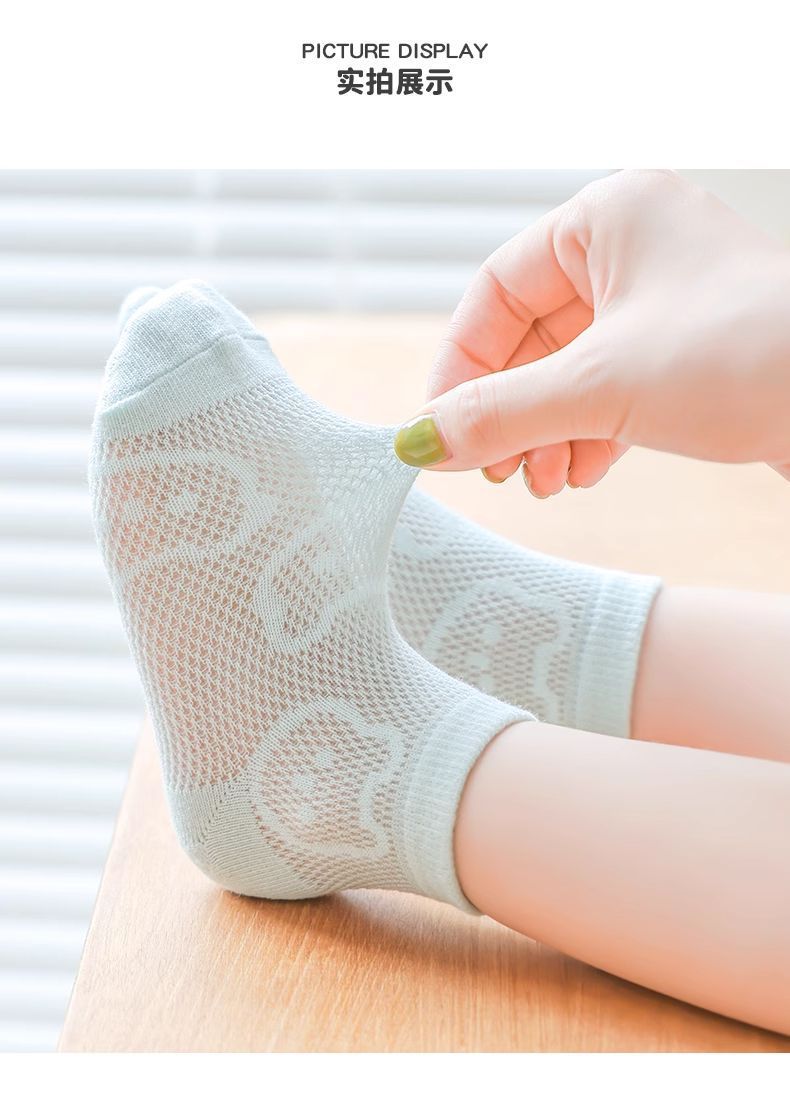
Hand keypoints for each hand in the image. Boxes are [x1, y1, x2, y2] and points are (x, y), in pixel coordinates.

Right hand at [393, 170, 789, 492]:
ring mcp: (666, 301)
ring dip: (546, 431)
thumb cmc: (746, 354)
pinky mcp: (690, 350)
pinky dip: (588, 432)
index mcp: (608, 216)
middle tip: (491, 468)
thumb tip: (419, 442)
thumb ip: (499, 413)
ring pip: (572, 367)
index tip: (441, 425)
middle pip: (533, 335)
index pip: (497, 288)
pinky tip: (579, 473)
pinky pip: (613, 386)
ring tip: (539, 482)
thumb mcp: (599, 386)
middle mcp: (636, 248)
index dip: (461, 363)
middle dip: (511, 410)